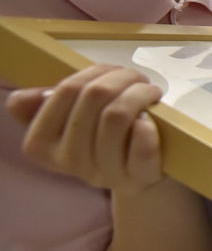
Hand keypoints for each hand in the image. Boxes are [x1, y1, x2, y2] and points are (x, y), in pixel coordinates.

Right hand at [7, 64, 163, 192]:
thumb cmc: (103, 138)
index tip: (113, 71)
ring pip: (117, 116)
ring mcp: (103, 173)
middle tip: (138, 79)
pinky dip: (149, 125)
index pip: (66, 90)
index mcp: (42, 144)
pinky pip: (142, 145)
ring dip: (140, 93)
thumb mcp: (69, 121)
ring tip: (150, 92)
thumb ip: (44, 105)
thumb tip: (21, 99)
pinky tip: (151, 119)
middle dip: (123, 77)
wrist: (138, 177)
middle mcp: (69, 162)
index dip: (95, 71)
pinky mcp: (137, 178)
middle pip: (96, 96)